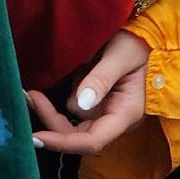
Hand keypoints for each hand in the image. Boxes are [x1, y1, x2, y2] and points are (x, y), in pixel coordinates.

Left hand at [26, 31, 151, 154]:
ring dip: (60, 101)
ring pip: (72, 118)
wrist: (148, 34)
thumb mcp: (120, 56)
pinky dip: (66, 93)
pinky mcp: (98, 103)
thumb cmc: (138, 43)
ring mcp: (105, 112)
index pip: (91, 141)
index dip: (62, 143)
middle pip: (76, 134)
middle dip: (51, 118)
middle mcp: (114, 119)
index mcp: (125, 114)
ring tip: (68, 71)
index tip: (36, 137)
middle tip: (31, 95)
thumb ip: (100, 79)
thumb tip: (79, 105)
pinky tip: (72, 72)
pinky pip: (75, 104)